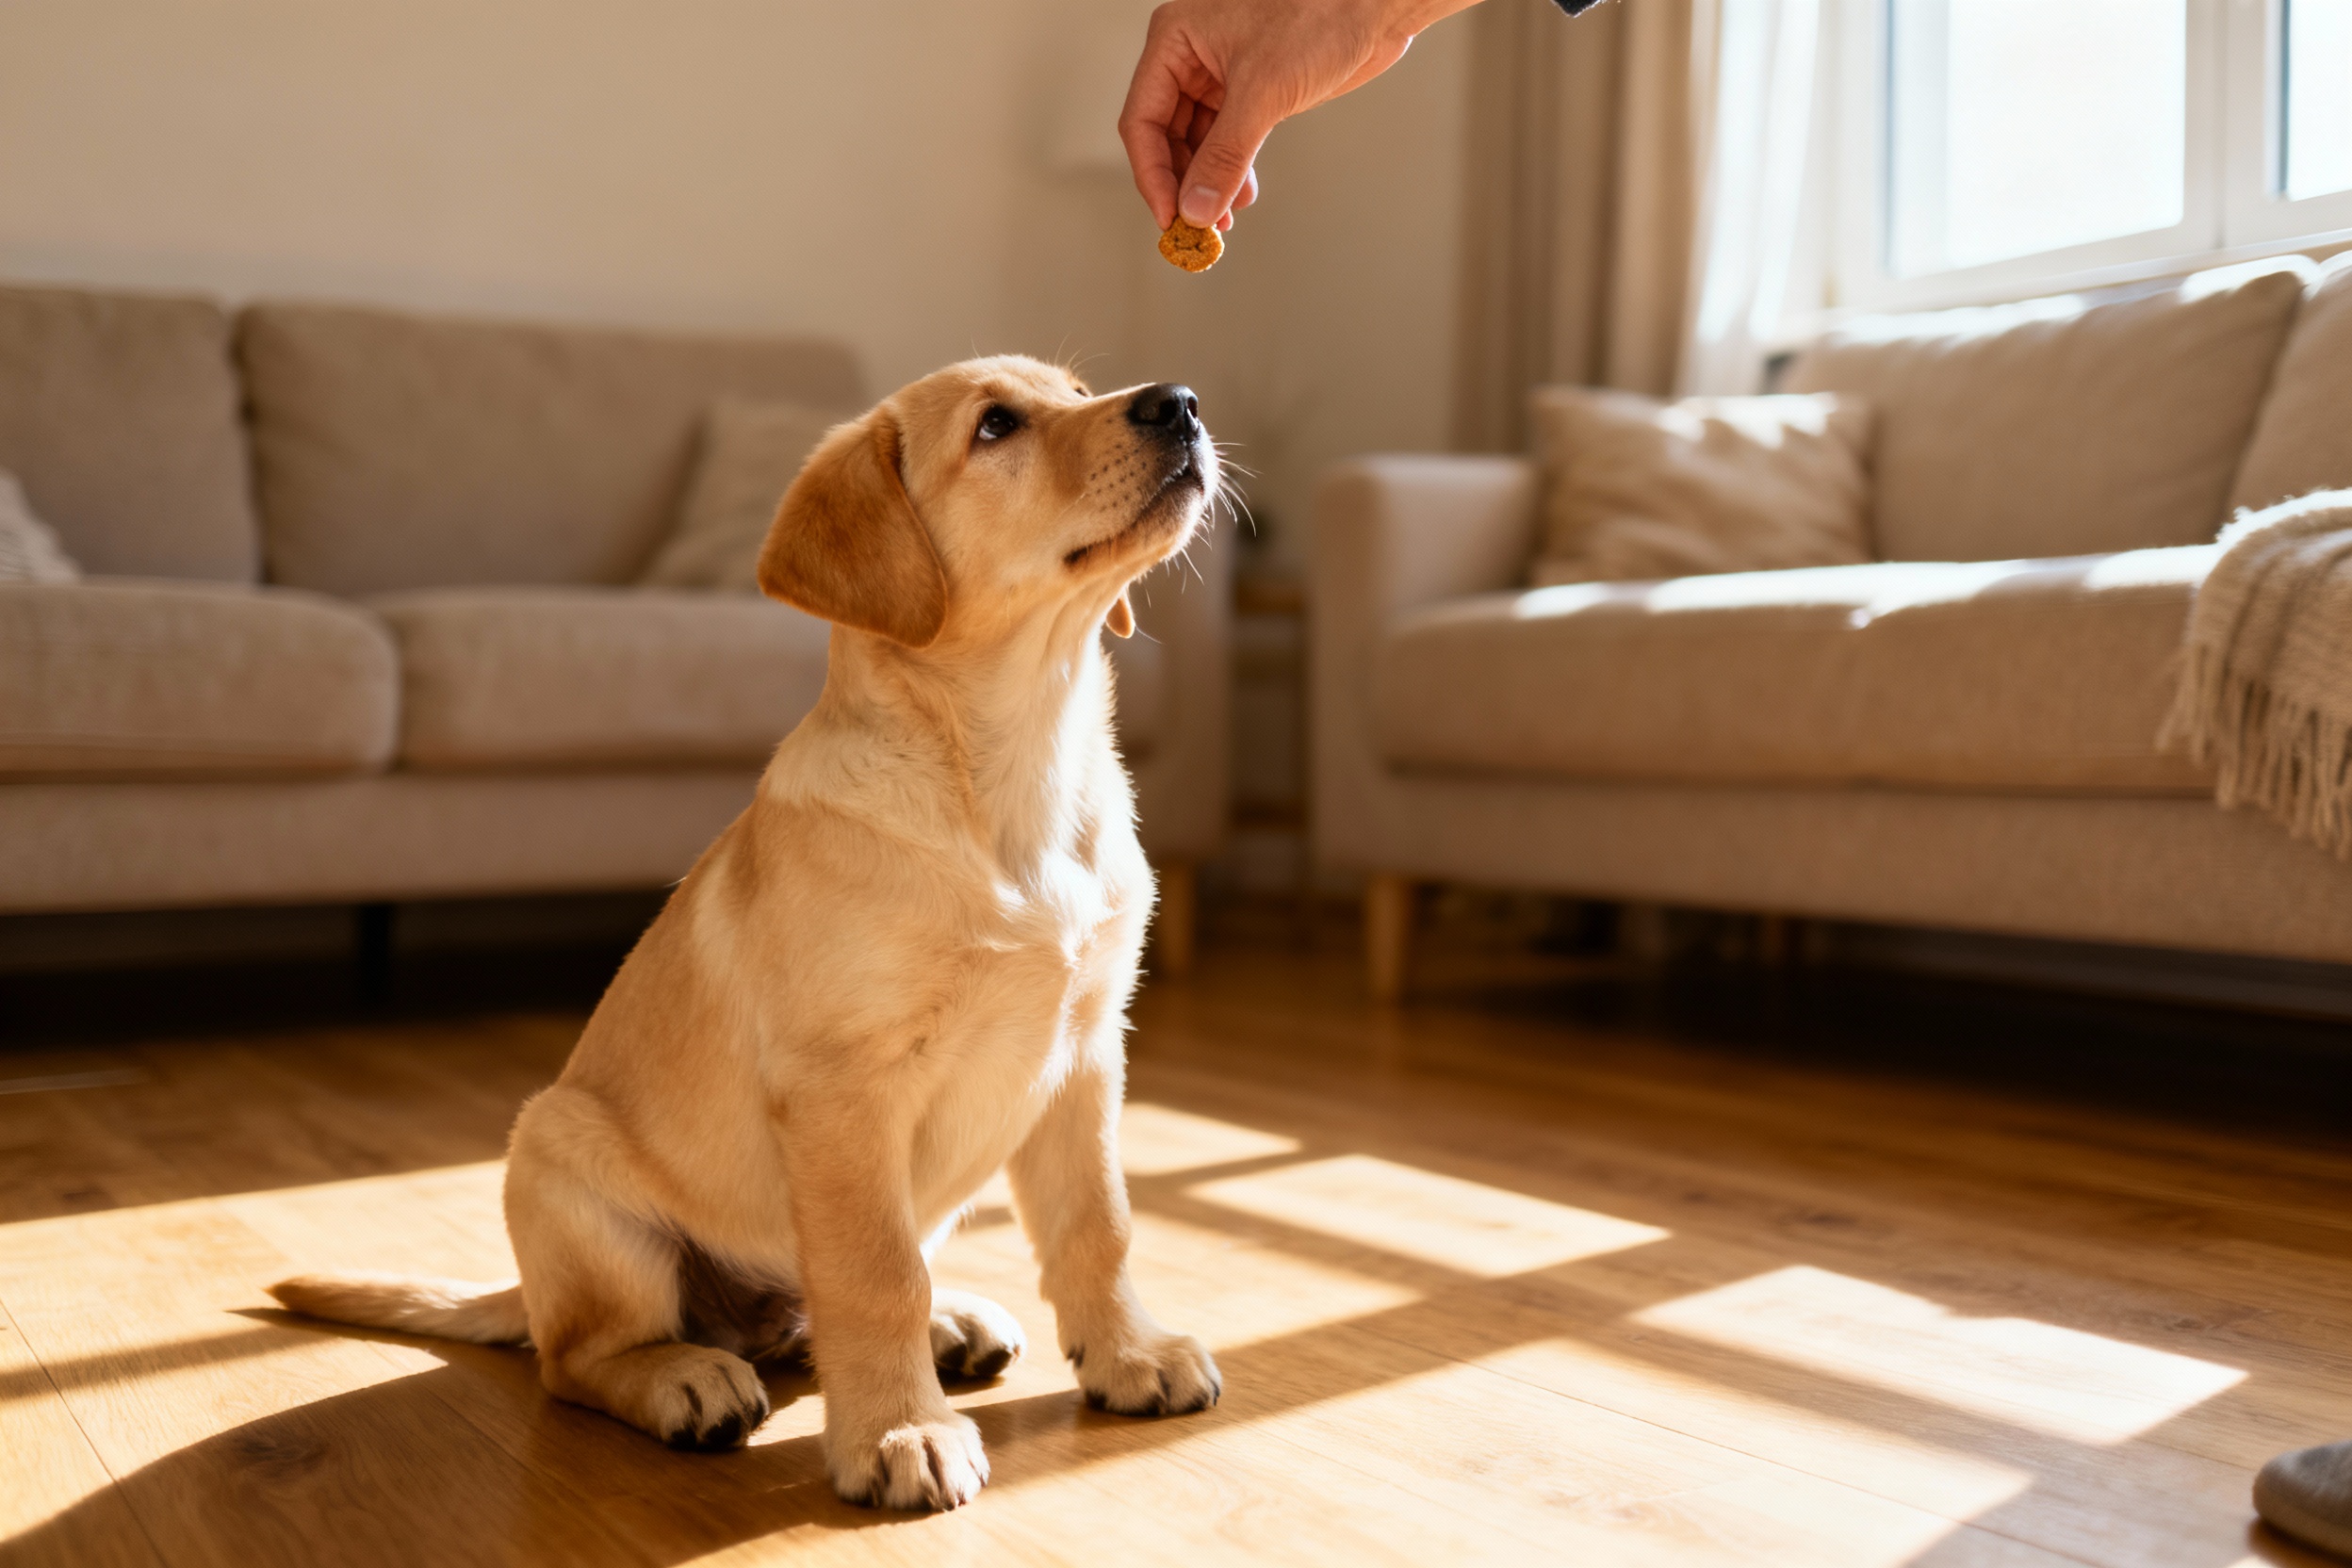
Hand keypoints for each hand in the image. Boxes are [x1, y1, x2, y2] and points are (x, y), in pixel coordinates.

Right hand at [1118, 0, 1475, 232]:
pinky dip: (1232, 171)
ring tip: (1222, 220)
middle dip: (1183, 185)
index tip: (1171, 218)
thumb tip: (1197, 208)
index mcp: (1174, 40)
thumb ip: (1226, 155)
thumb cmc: (1319, 15)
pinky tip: (1240, 196)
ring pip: (1196, 144)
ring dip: (1208, 184)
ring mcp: (1219, 76)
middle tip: (1196, 227)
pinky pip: (1226, 142)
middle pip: (1166, 138)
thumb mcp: (1263, 91)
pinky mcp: (1251, 92)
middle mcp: (1189, 58)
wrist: (1374, 7)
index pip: (1143, 121)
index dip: (1154, 176)